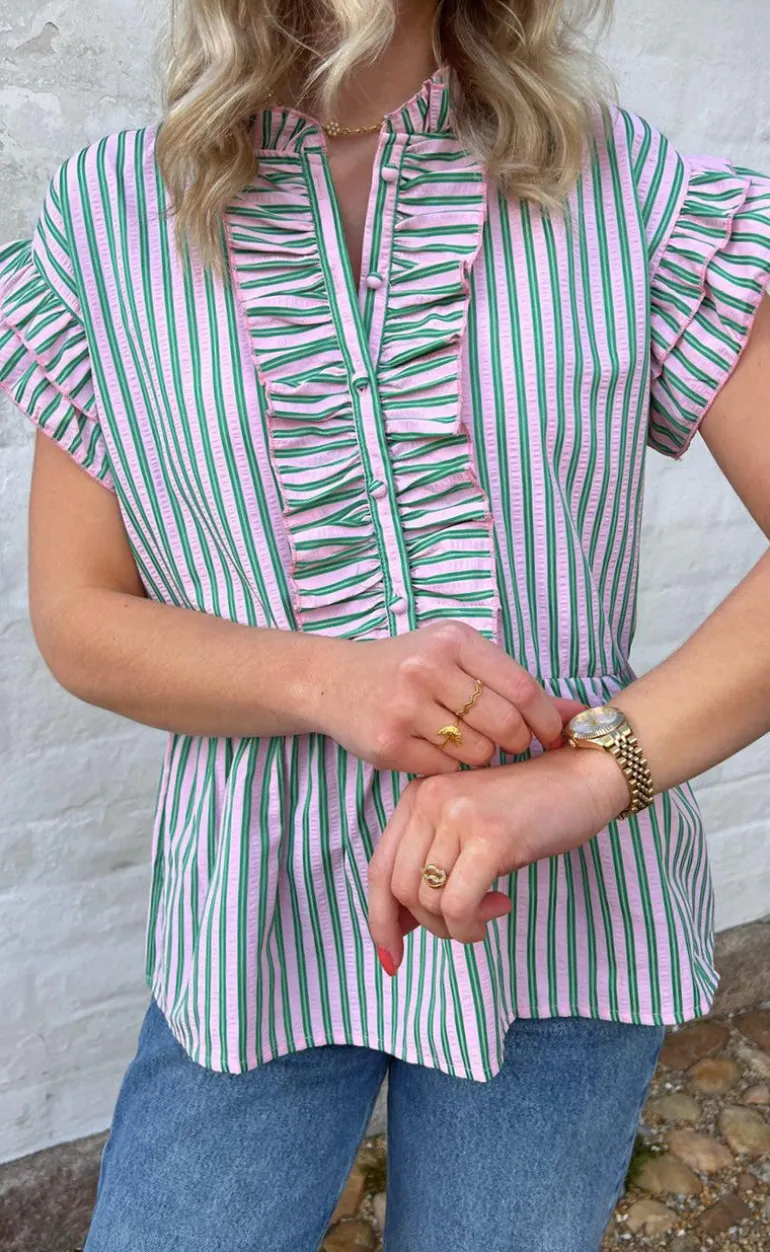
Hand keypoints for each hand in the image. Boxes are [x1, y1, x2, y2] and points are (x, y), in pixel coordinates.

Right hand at [315, 619, 584, 774]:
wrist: (332, 682)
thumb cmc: (406, 667)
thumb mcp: (455, 656)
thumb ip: (512, 682)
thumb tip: (578, 713)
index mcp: (453, 640)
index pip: (522, 688)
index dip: (545, 719)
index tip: (550, 735)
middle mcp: (428, 669)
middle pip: (505, 724)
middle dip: (518, 743)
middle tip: (513, 747)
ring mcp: (406, 708)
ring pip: (478, 751)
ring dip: (484, 756)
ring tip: (471, 744)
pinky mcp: (389, 743)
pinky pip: (446, 768)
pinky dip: (452, 766)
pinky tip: (441, 751)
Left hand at [367, 746, 629, 965]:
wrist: (583, 777)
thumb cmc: (529, 810)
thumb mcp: (467, 831)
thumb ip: (431, 866)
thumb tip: (398, 928)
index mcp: (417, 795)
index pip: (378, 868)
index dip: (381, 919)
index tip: (391, 956)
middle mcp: (429, 799)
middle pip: (398, 888)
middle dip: (428, 925)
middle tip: (466, 925)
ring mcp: (458, 816)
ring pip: (428, 901)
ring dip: (457, 925)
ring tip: (491, 909)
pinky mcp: (490, 838)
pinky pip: (458, 906)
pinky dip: (472, 924)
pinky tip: (500, 908)